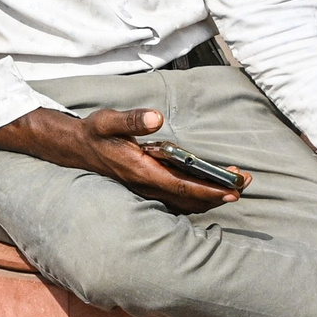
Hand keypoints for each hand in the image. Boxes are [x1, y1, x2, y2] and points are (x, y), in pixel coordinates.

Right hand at [0, 106, 244, 213]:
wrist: (71, 148)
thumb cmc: (92, 133)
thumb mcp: (108, 120)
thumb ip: (133, 119)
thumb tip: (157, 117)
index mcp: (140, 170)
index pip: (182, 185)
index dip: (209, 188)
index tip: (233, 188)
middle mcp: (145, 184)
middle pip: (188, 196)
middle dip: (218, 192)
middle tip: (245, 184)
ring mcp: (146, 187)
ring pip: (183, 199)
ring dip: (210, 194)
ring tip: (235, 185)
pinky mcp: (145, 185)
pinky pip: (176, 195)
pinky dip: (196, 193)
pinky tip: (210, 188)